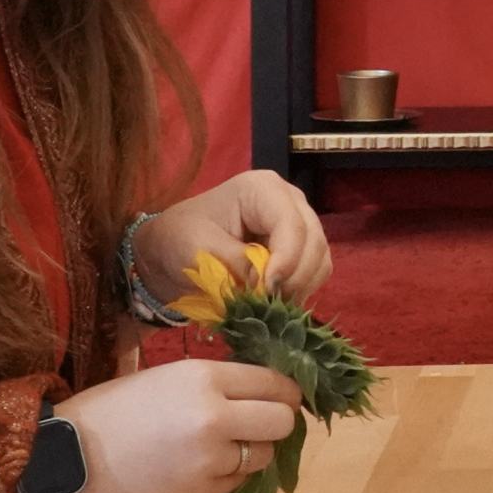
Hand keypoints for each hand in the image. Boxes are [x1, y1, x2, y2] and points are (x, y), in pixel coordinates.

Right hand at [52, 357, 301, 492]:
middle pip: (282, 421)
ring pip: (263, 457)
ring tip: (223, 447)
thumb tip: (264, 389)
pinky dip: (229, 476)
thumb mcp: (169, 377)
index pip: (274, 383)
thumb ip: (217, 382)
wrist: (71, 457)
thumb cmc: (116, 408)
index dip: (287, 391)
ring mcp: (209, 461)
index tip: (287, 396)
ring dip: (253, 452)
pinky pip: (237, 484)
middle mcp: (215, 417)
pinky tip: (203, 467)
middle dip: (278, 422)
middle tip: (263, 423)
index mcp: (205, 378)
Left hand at [132, 170, 331, 309]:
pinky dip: (300, 290)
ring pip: (319, 258)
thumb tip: (266, 284)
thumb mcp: (198, 249)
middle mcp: (288, 200)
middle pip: (313, 240)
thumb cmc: (180, 239)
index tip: (266, 291)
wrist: (173, 248)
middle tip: (267, 303)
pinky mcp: (299, 247)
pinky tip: (275, 300)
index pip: (291, 223)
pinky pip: (315, 271)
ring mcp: (297, 223)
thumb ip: (235, 263)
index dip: (286, 260)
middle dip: (295, 277)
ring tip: (268, 304)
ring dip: (299, 287)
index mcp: (261, 188)